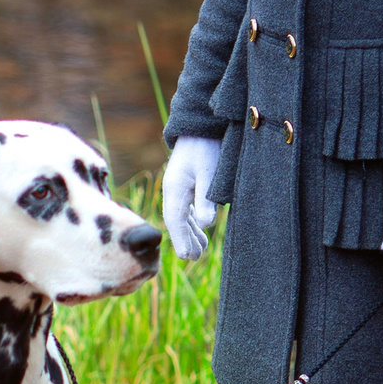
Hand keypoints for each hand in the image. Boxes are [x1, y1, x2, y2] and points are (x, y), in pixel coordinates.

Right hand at [161, 136, 220, 261]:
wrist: (200, 125)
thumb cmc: (206, 147)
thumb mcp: (209, 173)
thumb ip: (206, 198)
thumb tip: (206, 224)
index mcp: (174, 189)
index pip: (175, 221)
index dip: (181, 240)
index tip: (187, 256)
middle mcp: (173, 190)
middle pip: (177, 221)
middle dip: (185, 240)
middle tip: (194, 258)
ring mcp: (178, 186)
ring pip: (181, 215)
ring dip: (190, 232)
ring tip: (200, 249)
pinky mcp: (186, 182)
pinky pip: (186, 207)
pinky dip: (192, 220)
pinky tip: (200, 227)